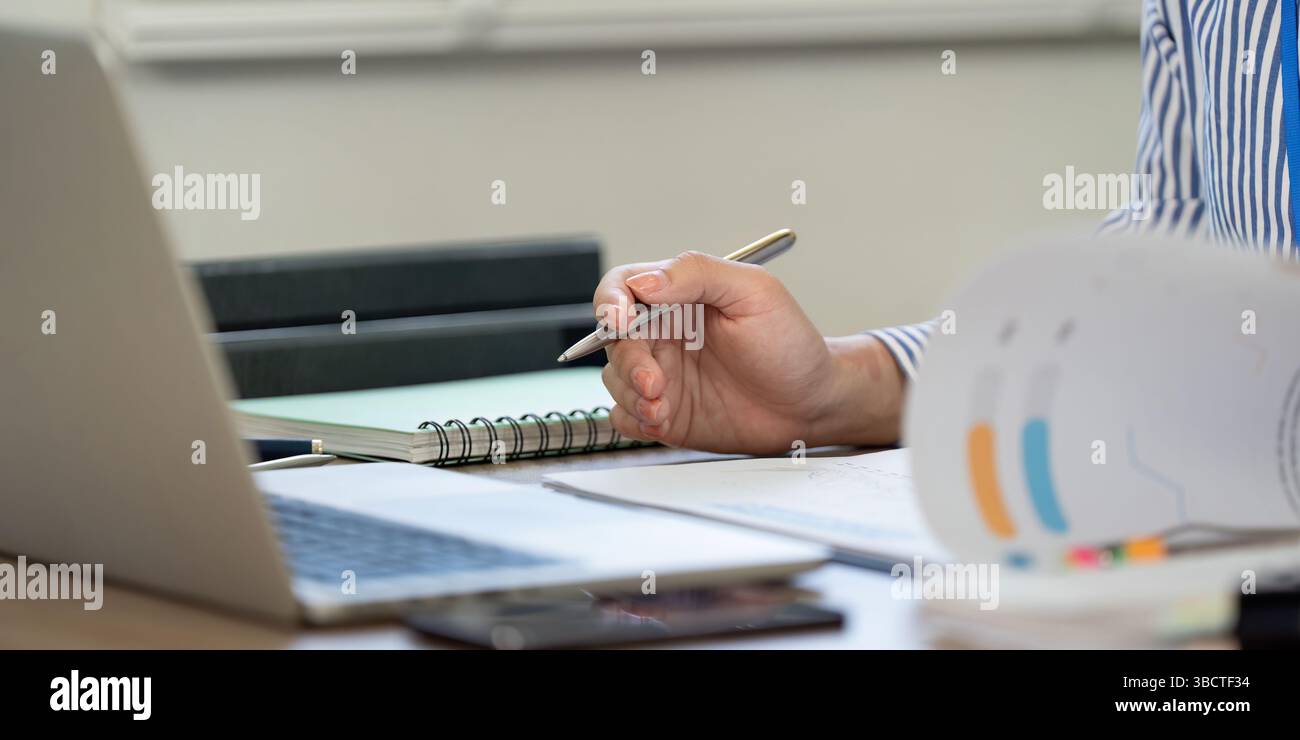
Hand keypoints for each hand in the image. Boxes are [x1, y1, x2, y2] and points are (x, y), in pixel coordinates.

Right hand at [594, 251, 904, 453]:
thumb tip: (644, 280)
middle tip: (655, 383)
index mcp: (678, 297)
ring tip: (664, 408)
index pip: (621, 289)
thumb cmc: (790, 344)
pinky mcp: (664, 414)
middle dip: (628, 362)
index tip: (620, 322)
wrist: (812, 403)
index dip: (610, 303)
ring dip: (631, 394)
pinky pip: (625, 415)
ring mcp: (662, 375)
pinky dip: (634, 418)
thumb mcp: (754, 293)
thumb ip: (697, 273)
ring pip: (614, 379)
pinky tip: (662, 420)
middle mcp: (663, 335)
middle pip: (612, 340)